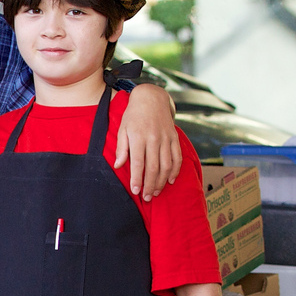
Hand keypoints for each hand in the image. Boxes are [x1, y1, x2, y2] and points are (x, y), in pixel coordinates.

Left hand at [112, 83, 181, 200]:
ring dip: (162, 181)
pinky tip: (171, 180)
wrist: (151, 98)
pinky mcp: (174, 137)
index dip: (137, 179)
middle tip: (148, 197)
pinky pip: (177, 157)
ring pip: (166, 165)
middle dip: (150, 185)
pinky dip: (175, 170)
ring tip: (157, 192)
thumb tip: (118, 165)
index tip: (136, 191)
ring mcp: (166, 138)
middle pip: (153, 167)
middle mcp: (153, 139)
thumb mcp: (122, 129)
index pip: (137, 163)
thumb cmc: (133, 116)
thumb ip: (121, 149)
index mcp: (138, 137)